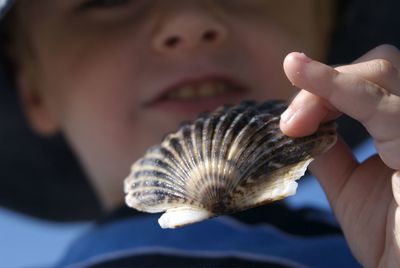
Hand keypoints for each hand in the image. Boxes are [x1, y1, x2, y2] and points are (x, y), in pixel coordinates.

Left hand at [280, 45, 399, 267]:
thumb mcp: (349, 188)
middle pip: (379, 67)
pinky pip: (384, 106)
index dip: (327, 87)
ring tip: (291, 121)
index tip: (290, 120)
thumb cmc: (390, 239)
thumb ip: (329, 152)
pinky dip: (338, 87)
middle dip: (325, 84)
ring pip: (382, 72)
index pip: (372, 83)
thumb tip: (301, 124)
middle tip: (290, 124)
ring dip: (326, 84)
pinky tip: (301, 72)